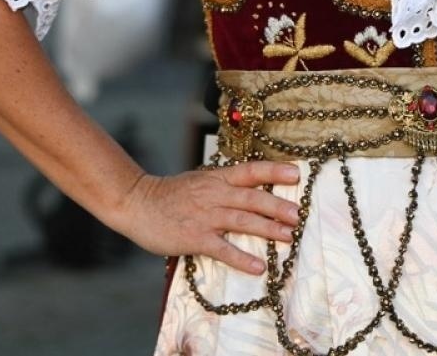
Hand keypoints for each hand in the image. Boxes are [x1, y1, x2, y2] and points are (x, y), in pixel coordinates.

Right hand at [111, 161, 301, 274]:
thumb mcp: (201, 180)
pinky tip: (258, 266)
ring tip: (288, 237)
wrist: (137, 203)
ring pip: (242, 221)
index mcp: (218, 179)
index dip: (274, 171)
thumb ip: (225, 185)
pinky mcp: (194, 238)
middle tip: (299, 216)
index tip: (296, 175)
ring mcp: (205, 216)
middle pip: (252, 198)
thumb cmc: (172, 194)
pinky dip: (241, 258)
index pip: (251, 171)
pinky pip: (222, 249)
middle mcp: (215, 194)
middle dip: (278, 207)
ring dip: (267, 229)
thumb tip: (254, 189)